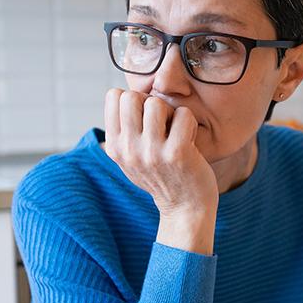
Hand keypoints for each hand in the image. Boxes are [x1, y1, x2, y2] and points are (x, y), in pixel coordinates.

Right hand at [103, 88, 218, 253]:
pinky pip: (183, 114)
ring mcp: (152, 153)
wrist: (184, 208)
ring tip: (175, 131)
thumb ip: (123, 131)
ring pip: (156, 103)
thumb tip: (122, 95)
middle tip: (161, 123)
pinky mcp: (177, 153)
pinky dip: (189, 122)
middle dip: (150, 103)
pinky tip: (188, 139)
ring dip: (170, 112)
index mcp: (114, 147)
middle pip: (132, 96)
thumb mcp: (131, 158)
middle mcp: (129, 150)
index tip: (144, 118)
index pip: (113, 97)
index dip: (133, 100)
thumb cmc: (161, 176)